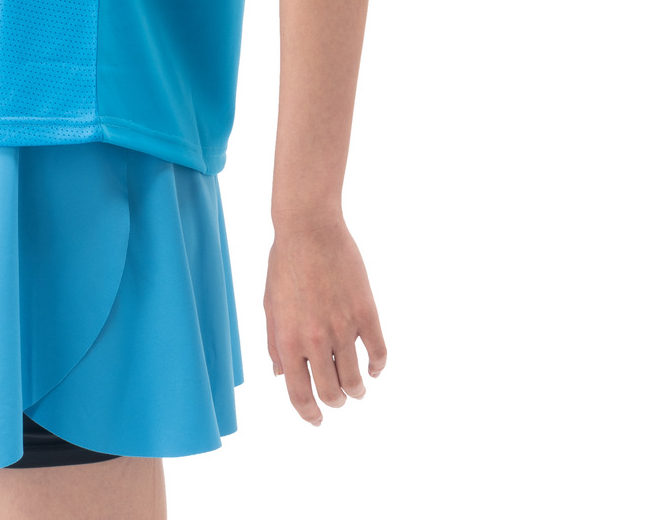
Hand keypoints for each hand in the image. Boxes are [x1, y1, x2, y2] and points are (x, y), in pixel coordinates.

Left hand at [263, 215, 386, 423]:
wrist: (308, 228)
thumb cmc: (285, 264)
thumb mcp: (270, 306)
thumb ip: (274, 343)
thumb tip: (281, 375)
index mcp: (287, 339)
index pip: (299, 394)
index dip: (309, 414)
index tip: (316, 420)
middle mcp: (314, 339)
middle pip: (331, 393)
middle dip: (335, 402)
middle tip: (338, 398)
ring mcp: (342, 327)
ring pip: (356, 380)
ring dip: (357, 390)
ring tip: (356, 388)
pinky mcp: (366, 314)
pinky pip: (378, 354)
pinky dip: (378, 366)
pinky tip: (373, 366)